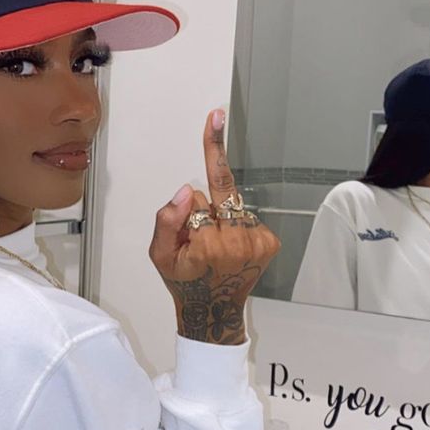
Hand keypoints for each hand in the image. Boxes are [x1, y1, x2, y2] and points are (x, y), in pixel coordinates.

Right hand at [149, 109, 280, 344]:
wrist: (214, 312)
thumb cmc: (185, 283)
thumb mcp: (160, 256)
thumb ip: (167, 221)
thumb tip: (188, 190)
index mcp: (211, 245)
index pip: (200, 196)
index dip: (202, 171)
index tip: (216, 117)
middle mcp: (241, 240)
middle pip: (219, 195)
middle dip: (205, 204)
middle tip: (206, 190)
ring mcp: (259, 242)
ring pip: (232, 205)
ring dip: (220, 217)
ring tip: (214, 249)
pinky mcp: (269, 242)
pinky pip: (245, 216)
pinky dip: (234, 225)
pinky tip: (229, 247)